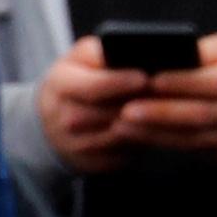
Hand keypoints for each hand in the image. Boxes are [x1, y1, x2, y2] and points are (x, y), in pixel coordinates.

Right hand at [37, 38, 151, 173]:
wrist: (51, 118)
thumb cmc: (76, 80)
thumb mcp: (81, 58)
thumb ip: (102, 53)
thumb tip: (134, 52)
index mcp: (59, 85)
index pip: (93, 87)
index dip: (121, 82)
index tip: (145, 77)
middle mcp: (64, 118)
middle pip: (111, 114)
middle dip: (140, 104)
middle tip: (165, 94)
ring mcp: (75, 145)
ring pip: (121, 135)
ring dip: (143, 123)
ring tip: (161, 108)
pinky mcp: (91, 163)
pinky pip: (124, 154)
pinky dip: (139, 141)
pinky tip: (147, 126)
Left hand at [112, 32, 216, 164]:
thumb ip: (202, 53)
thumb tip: (162, 55)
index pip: (208, 82)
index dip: (178, 83)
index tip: (147, 80)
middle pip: (197, 114)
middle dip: (159, 114)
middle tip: (124, 110)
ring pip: (191, 138)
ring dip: (155, 134)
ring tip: (123, 126)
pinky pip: (193, 151)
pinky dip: (165, 145)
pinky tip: (140, 138)